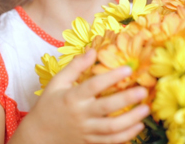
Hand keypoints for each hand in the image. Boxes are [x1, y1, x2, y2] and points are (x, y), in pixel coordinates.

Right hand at [11, 49, 149, 143]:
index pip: (94, 86)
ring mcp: (86, 130)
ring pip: (111, 128)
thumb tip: (93, 50)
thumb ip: (75, 66)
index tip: (129, 69)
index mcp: (72, 97)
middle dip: (127, 99)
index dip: (112, 77)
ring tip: (146, 109)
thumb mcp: (57, 82)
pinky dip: (126, 135)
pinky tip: (139, 126)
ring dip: (131, 119)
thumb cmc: (49, 105)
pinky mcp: (90, 142)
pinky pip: (111, 141)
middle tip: (143, 91)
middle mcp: (80, 114)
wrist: (38, 135)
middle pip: (106, 108)